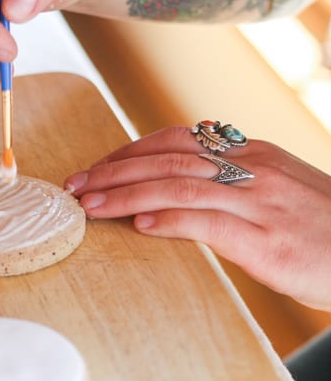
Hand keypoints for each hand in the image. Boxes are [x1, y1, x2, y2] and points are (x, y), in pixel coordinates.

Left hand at [64, 126, 330, 311]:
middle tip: (74, 185)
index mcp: (254, 154)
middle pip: (168, 157)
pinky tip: (140, 223)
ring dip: (124, 194)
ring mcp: (260, 202)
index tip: (97, 166)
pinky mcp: (266, 240)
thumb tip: (182, 193)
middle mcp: (253, 169)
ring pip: (178, 185)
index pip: (177, 140)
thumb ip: (235, 186)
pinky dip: (169, 218)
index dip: (130, 151)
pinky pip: (208, 221)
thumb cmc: (327, 231)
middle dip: (113, 169)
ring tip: (87, 205)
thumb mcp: (281, 194)